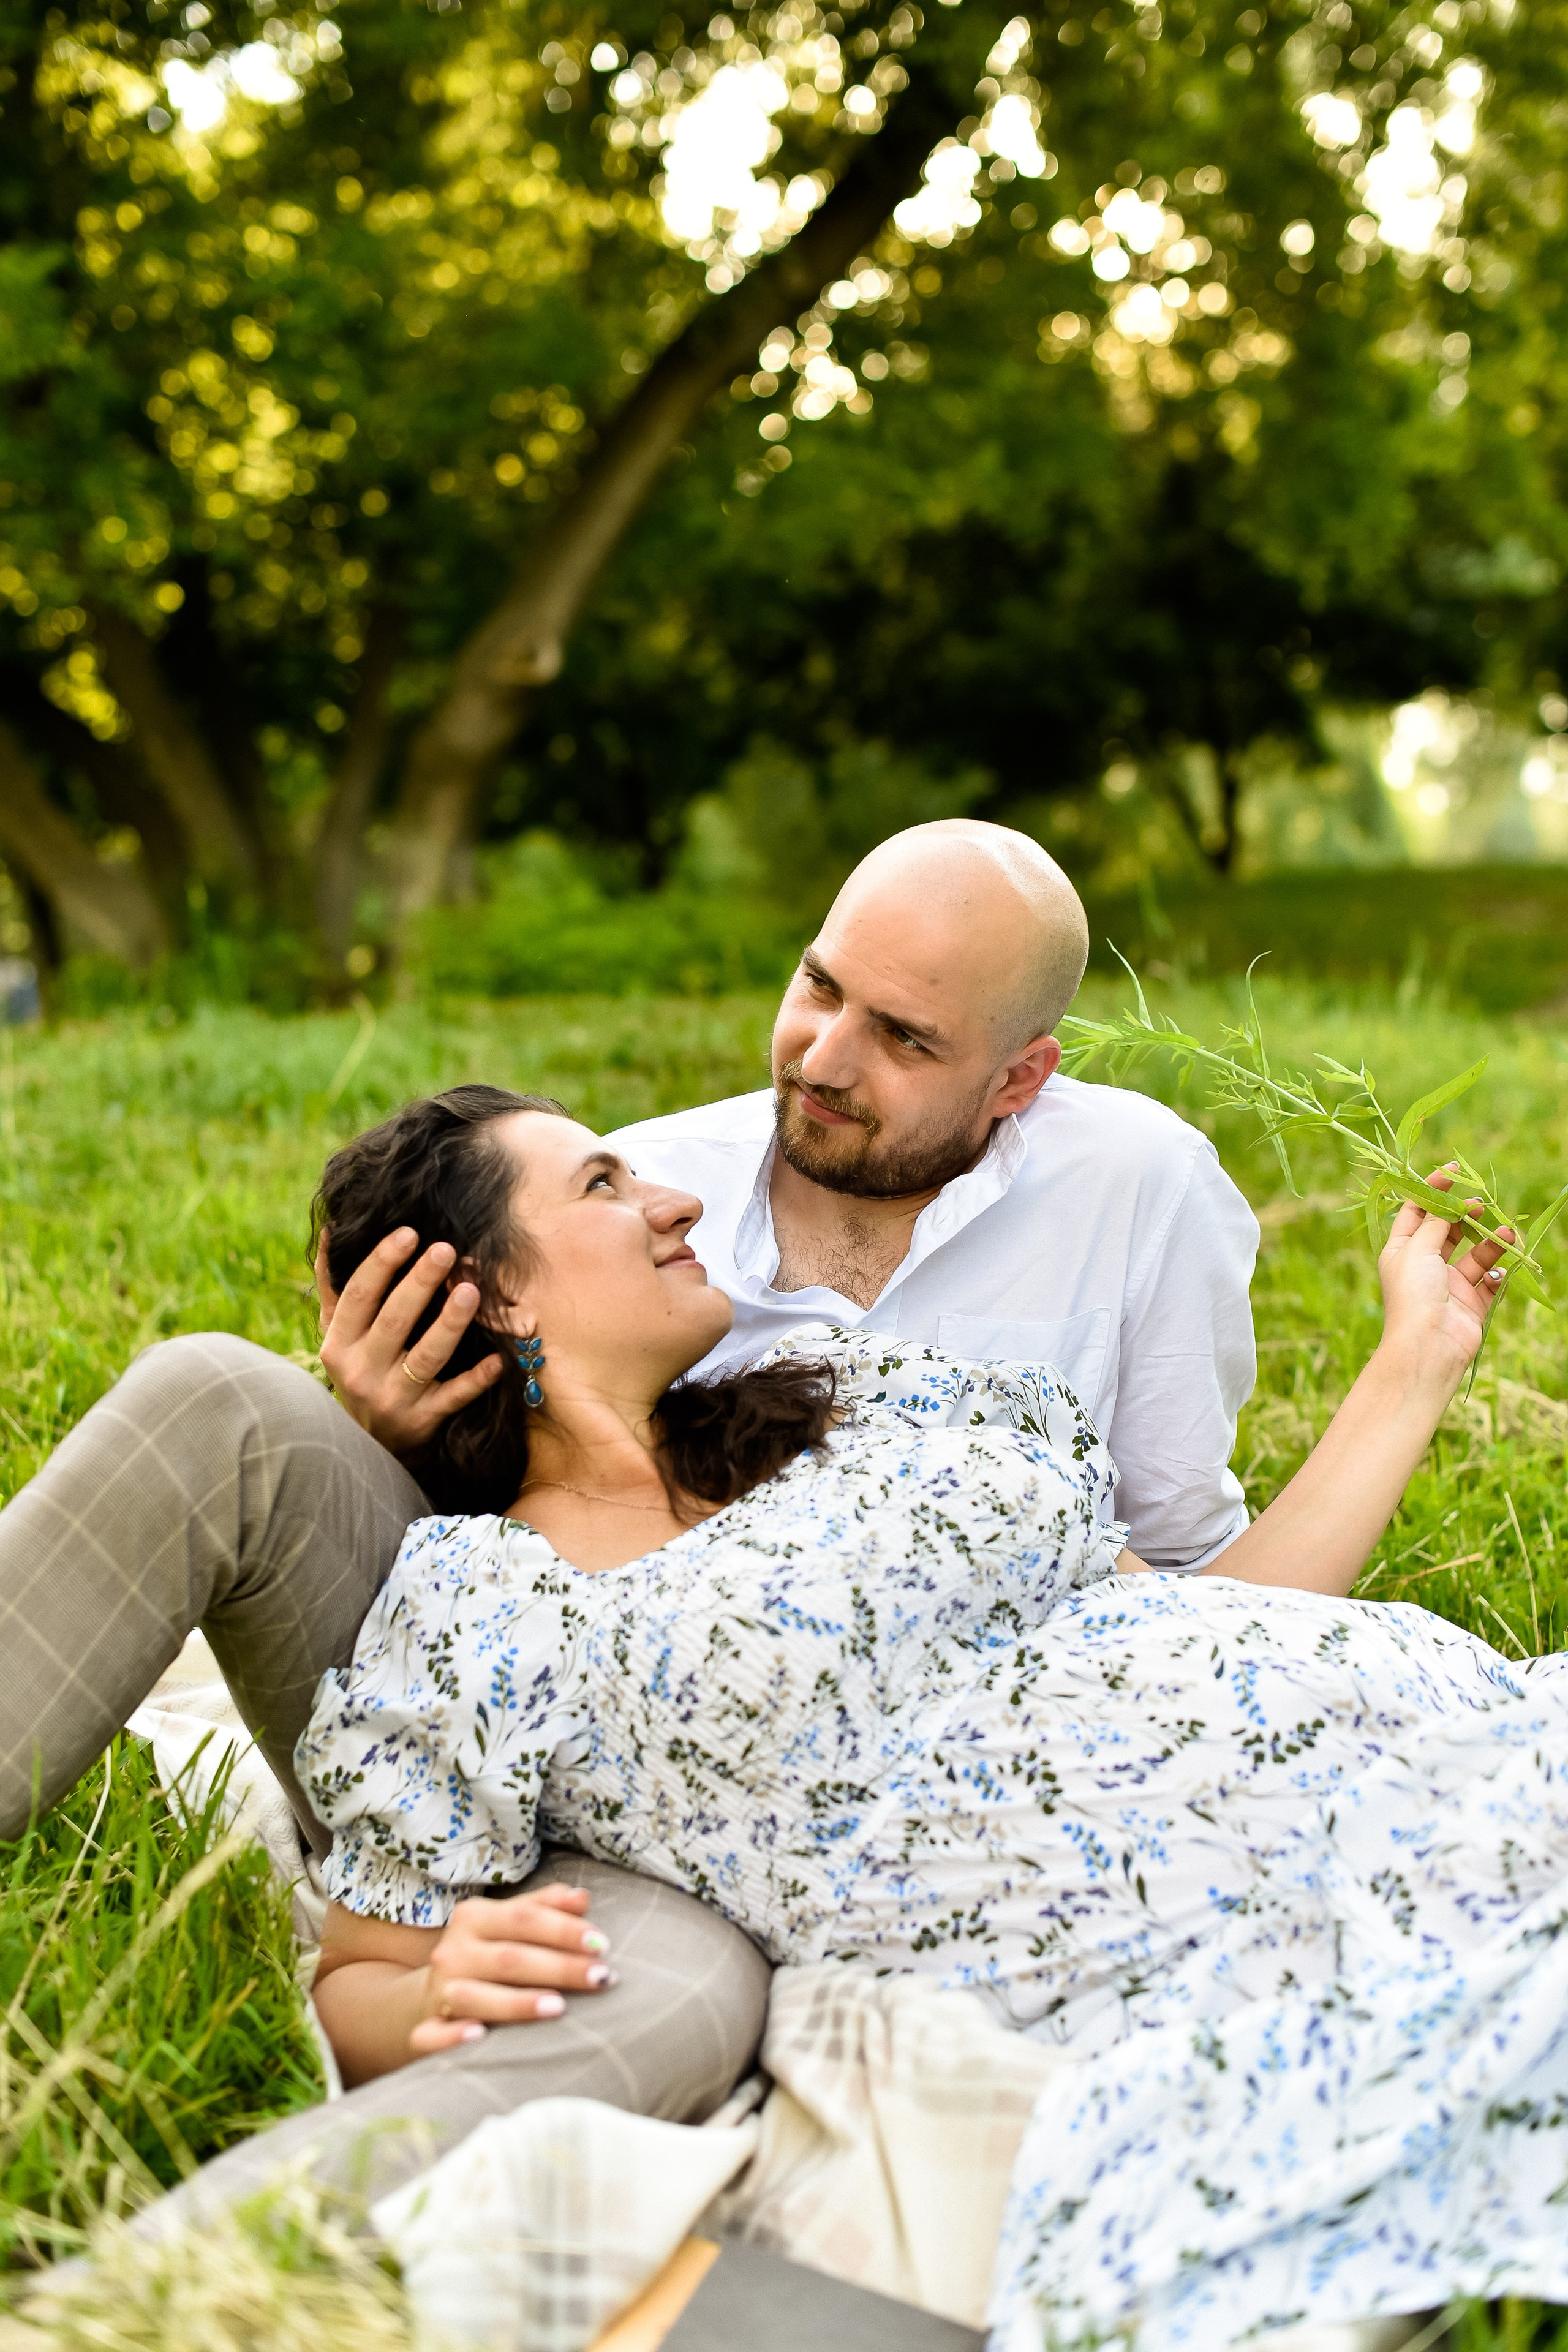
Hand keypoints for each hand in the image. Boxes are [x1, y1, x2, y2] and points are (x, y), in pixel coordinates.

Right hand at [316, 1227, 503, 1453]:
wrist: (366, 1444)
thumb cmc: (358, 1370)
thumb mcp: (337, 1334)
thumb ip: (334, 1286)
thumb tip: (331, 1230)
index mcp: (338, 1345)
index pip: (359, 1296)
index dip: (382, 1262)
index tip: (409, 1233)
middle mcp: (361, 1371)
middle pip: (394, 1321)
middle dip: (420, 1283)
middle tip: (446, 1250)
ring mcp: (392, 1398)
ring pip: (426, 1357)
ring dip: (450, 1324)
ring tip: (471, 1290)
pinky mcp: (423, 1421)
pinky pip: (454, 1397)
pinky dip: (476, 1380)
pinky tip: (498, 1359)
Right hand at [410, 1884, 612, 2057]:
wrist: (429, 1993)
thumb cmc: (486, 1953)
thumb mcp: (508, 1922)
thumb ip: (544, 1907)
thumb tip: (582, 1898)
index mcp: (474, 1917)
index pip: (524, 1918)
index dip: (564, 1929)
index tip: (602, 1943)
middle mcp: (453, 1951)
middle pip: (510, 1958)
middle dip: (559, 1967)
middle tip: (602, 1977)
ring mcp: (439, 1991)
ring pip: (476, 1997)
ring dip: (517, 2003)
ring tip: (559, 2008)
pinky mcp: (426, 2028)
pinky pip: (432, 2035)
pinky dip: (452, 2037)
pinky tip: (478, 2037)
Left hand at [1377, 1166, 1510, 1394]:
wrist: (1429, 1346)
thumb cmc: (1414, 1294)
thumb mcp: (1417, 1248)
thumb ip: (1435, 1223)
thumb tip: (1447, 1203)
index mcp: (1400, 1251)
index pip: (1416, 1211)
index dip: (1432, 1190)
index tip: (1453, 1172)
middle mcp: (1424, 1266)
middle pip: (1447, 1230)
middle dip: (1465, 1214)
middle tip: (1480, 1203)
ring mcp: (1448, 1284)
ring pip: (1474, 1254)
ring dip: (1490, 1240)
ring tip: (1506, 1231)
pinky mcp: (1471, 1302)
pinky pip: (1489, 1280)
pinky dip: (1498, 1270)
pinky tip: (1502, 1264)